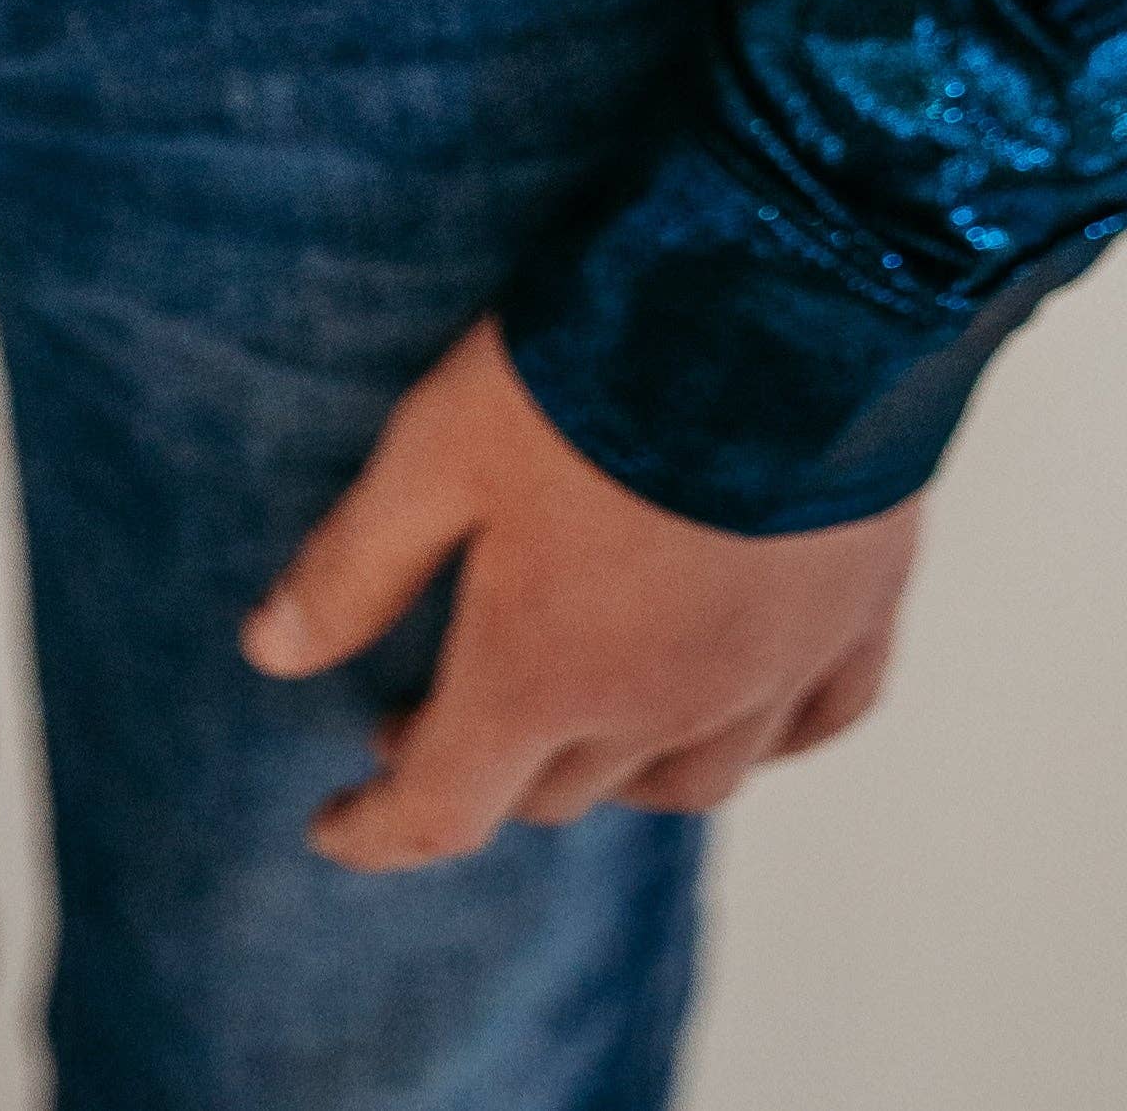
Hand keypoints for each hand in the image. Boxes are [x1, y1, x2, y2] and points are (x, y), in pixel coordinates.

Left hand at [242, 314, 917, 865]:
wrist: (788, 295)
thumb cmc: (594, 368)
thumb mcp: (436, 447)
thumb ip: (356, 563)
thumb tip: (271, 655)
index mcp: (544, 675)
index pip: (441, 808)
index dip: (376, 830)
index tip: (331, 825)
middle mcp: (662, 707)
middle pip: (557, 789)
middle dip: (483, 768)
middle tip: (427, 716)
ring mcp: (771, 674)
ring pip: (683, 780)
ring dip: (611, 768)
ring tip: (568, 717)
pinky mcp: (855, 617)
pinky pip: (810, 726)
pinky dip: (759, 738)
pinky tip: (734, 706)